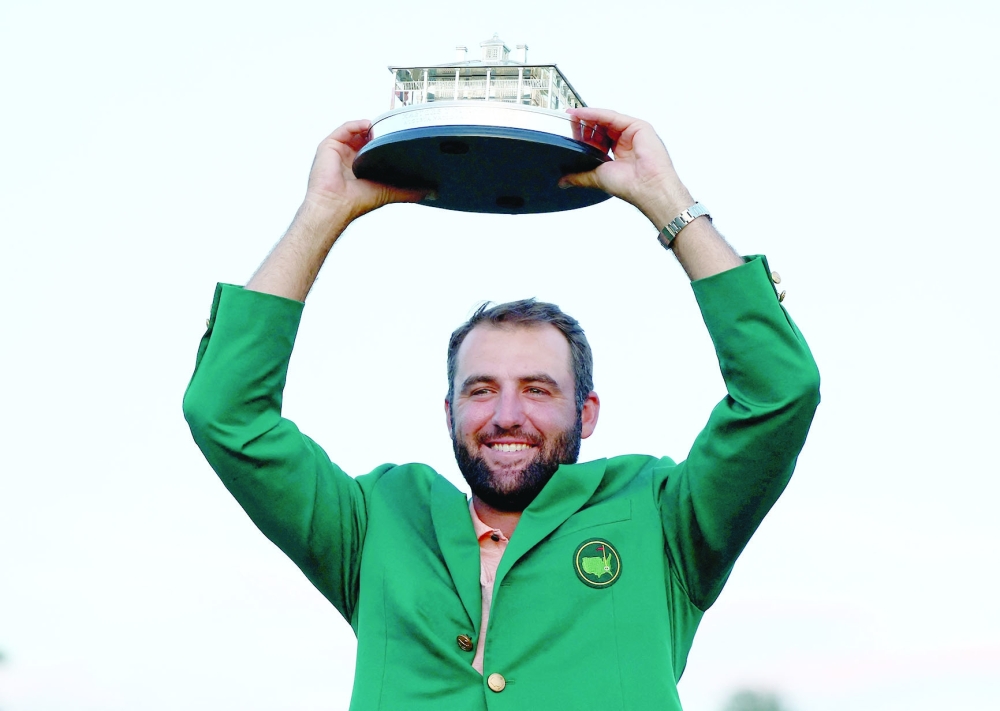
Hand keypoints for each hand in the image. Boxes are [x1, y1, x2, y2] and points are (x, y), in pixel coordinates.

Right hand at [302, 120, 426, 221]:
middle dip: (379, 133)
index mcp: (361, 169)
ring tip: (382, 127)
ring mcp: (340, 151)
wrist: (336, 203)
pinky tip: (368, 125)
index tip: (399, 138)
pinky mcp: (330, 145)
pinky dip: (356, 124)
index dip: (386, 143)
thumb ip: (409, 192)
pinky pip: (344, 129)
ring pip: (356, 131)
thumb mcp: (388, 193)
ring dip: (369, 127)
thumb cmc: (354, 201)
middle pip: (365, 138)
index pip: (375, 150)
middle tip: (392, 129)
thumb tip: (429, 192)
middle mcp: (350, 159)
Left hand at [558, 108, 694, 227]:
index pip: (598, 139)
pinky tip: (583, 114)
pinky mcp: (638, 126)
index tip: (570, 130)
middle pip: (601, 127)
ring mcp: (632, 133)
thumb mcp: (597, 178)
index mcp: (619, 155)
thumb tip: (563, 181)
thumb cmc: (630, 185)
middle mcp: (626, 143)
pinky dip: (596, 114)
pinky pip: (612, 116)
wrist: (646, 187)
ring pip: (606, 119)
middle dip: (584, 124)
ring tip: (573, 115)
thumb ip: (580, 177)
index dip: (583, 135)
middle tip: (569, 120)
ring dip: (588, 116)